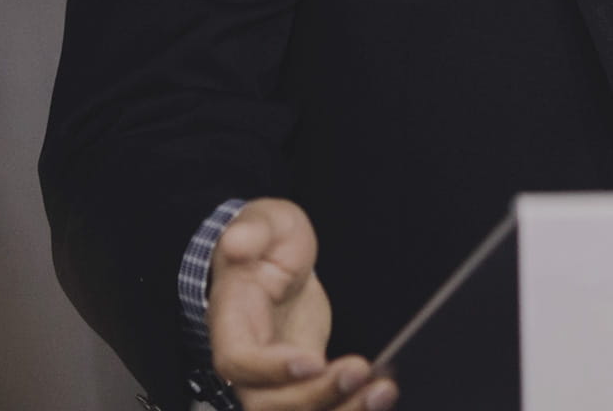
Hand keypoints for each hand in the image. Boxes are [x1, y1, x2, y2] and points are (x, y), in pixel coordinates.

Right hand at [207, 198, 396, 410]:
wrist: (277, 258)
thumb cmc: (267, 240)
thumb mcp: (263, 220)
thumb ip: (251, 230)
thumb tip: (237, 241)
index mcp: (231, 323)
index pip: (238, 362)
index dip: (271, 369)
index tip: (312, 360)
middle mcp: (250, 361)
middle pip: (268, 404)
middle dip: (315, 396)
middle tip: (358, 370)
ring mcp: (278, 377)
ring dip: (341, 410)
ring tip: (381, 391)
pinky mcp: (306, 381)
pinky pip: (323, 407)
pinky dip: (352, 406)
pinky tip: (381, 390)